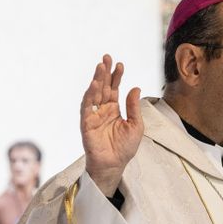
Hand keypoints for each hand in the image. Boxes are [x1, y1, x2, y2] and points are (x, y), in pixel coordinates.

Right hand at [81, 54, 142, 196]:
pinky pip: (87, 107)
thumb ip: (134, 107)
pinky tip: (95, 85)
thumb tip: (135, 88)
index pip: (114, 88)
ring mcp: (93, 116)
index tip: (120, 65)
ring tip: (101, 66)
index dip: (116, 76)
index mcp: (114, 109)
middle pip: (103, 87)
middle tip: (107, 57)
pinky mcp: (86, 123)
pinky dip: (90, 95)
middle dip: (105, 72)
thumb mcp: (136, 125)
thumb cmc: (125, 148)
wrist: (114, 165)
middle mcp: (102, 110)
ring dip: (97, 80)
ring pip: (94, 94)